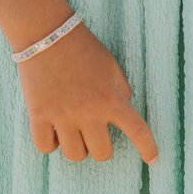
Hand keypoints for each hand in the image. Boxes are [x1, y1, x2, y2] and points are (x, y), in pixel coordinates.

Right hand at [13, 22, 159, 164]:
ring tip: (74, 131)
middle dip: (102, 146)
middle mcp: (89, 112)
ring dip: (78, 147)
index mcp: (111, 99)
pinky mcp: (38, 116)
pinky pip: (46, 148)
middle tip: (96, 132)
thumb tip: (125, 111)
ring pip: (75, 155)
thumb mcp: (112, 66)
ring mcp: (62, 116)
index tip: (154, 160)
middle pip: (102, 154)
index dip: (148, 148)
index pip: (137, 131)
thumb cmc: (83, 47)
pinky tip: (54, 131)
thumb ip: (121, 91)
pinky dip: (51, 143)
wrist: (48, 33)